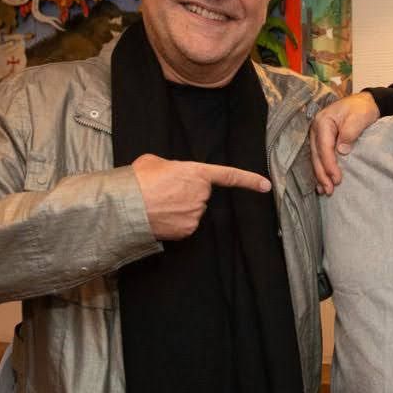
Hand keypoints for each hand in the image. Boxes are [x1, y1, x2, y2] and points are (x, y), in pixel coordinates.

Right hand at [132, 153, 270, 239]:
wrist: (126, 205)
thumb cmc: (138, 181)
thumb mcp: (155, 162)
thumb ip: (171, 167)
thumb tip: (169, 175)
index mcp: (197, 173)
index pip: (229, 176)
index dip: (249, 180)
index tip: (266, 185)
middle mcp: (201, 194)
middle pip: (200, 195)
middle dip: (186, 193)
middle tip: (164, 191)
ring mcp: (196, 214)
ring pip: (192, 211)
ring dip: (179, 208)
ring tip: (158, 203)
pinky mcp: (188, 230)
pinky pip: (185, 224)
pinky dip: (175, 222)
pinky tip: (160, 216)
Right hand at [309, 92, 378, 194]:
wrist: (365, 103)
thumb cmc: (361, 109)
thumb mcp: (358, 118)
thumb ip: (349, 134)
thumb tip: (341, 151)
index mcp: (323, 121)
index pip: (323, 147)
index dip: (329, 164)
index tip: (336, 179)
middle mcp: (316, 129)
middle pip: (316, 155)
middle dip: (322, 174)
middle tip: (329, 190)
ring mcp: (317, 135)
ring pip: (316, 158)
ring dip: (320, 175)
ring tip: (325, 191)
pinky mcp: (322, 141)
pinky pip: (320, 157)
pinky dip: (321, 170)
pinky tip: (322, 182)